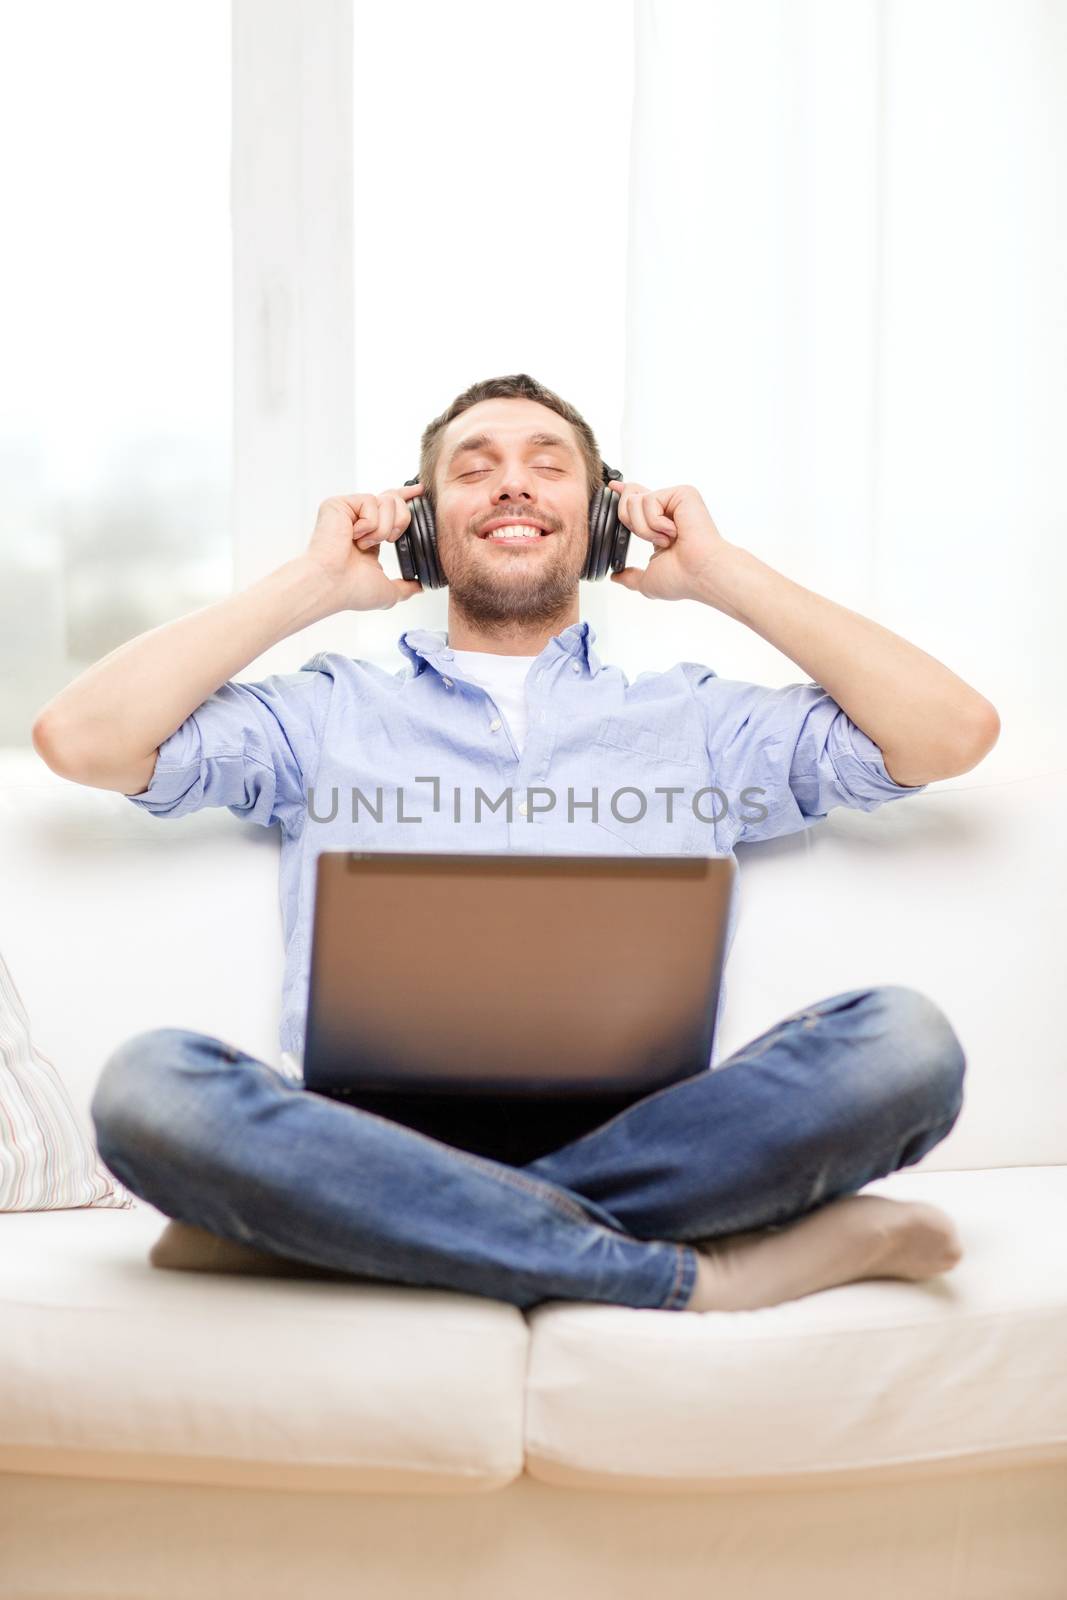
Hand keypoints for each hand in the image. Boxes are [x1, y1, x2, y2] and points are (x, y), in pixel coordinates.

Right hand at [304, 485, 424, 611]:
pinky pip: (370, 501)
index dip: (406, 498)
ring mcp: (349, 512)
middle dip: (401, 521)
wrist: (332, 585)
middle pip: (395, 501)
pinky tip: (352, 536)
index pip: (392, 510)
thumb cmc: (351, 590)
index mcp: (371, 537)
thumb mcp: (388, 591)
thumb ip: (406, 587)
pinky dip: (368, 524)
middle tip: (390, 540)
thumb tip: (421, 587)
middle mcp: (360, 521)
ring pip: (386, 501)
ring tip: (363, 544)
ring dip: (382, 528)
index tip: (420, 491)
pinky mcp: (339, 504)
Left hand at [607, 481, 733, 602]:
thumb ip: (630, 576)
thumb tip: (616, 576)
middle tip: (655, 540)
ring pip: (635, 501)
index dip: (624, 494)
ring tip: (667, 539)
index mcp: (660, 525)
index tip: (614, 486)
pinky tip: (674, 531)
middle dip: (632, 525)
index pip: (638, 502)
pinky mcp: (682, 493)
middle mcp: (668, 510)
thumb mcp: (648, 580)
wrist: (700, 573)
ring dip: (645, 529)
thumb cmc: (682, 578)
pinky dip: (656, 523)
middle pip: (629, 499)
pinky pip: (649, 500)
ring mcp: (675, 500)